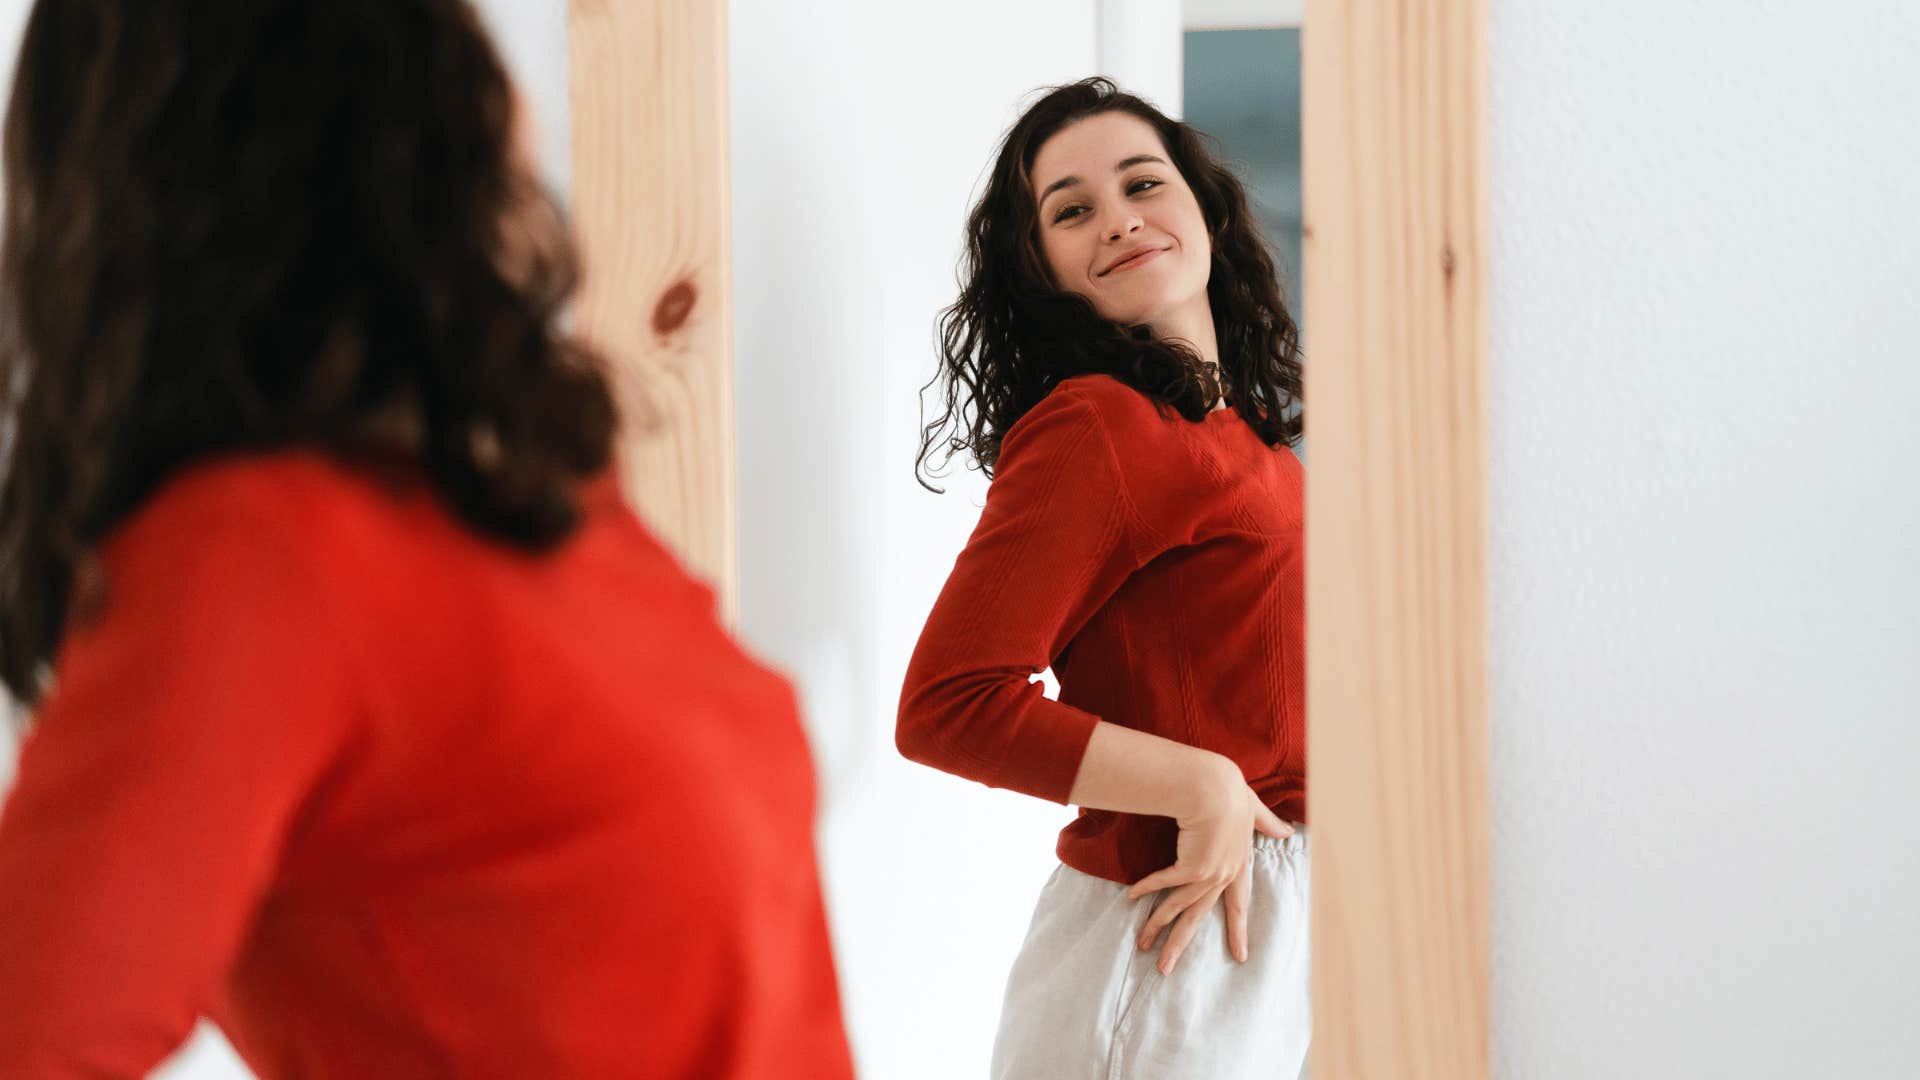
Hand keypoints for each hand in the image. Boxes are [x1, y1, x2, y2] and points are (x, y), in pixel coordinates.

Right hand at [1126, 761, 1291, 975]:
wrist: (1215, 786)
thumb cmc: (1232, 792)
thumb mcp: (1254, 809)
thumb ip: (1268, 823)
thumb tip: (1288, 830)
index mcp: (1237, 865)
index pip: (1238, 903)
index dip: (1238, 929)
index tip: (1240, 956)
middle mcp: (1223, 875)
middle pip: (1199, 916)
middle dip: (1180, 944)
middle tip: (1167, 969)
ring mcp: (1207, 874)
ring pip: (1178, 907)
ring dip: (1157, 926)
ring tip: (1143, 946)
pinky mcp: (1190, 867)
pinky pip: (1164, 882)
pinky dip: (1148, 888)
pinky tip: (1131, 896)